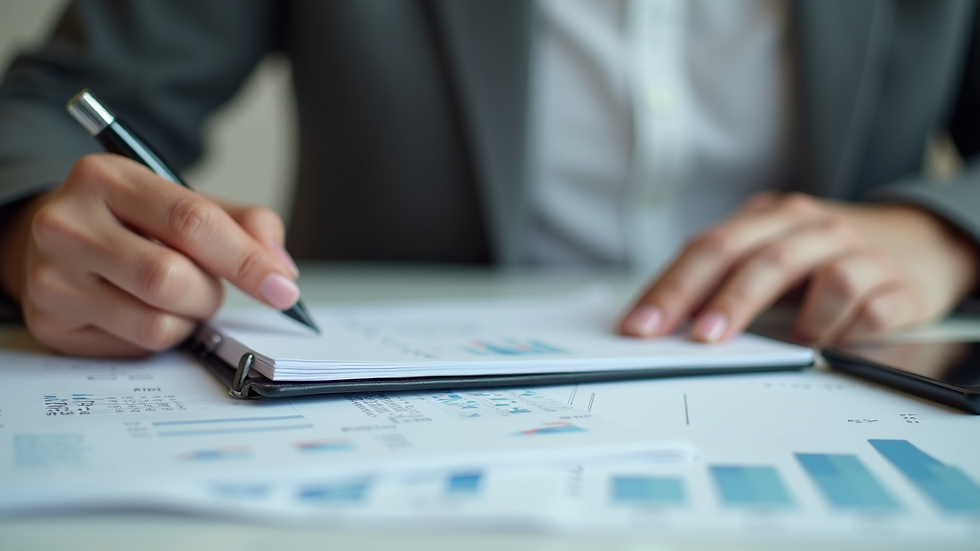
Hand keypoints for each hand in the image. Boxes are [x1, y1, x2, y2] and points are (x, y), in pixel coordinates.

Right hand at [0, 154, 299, 355]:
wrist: (61, 241)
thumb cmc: (136, 223)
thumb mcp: (187, 203)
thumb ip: (245, 224)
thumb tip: (280, 268)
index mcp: (106, 177)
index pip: (191, 222)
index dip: (246, 260)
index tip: (283, 287)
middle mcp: (67, 224)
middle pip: (171, 279)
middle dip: (211, 294)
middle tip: (210, 287)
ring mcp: (51, 277)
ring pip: (156, 323)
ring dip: (189, 319)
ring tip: (177, 297)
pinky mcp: (50, 323)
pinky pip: (135, 347)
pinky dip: (161, 336)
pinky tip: (144, 310)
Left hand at [620, 192, 979, 343]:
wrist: (919, 240)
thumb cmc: (822, 255)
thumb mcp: (769, 253)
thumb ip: (720, 279)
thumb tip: (660, 321)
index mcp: (767, 217)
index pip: (708, 247)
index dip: (671, 288)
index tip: (640, 325)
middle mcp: (810, 226)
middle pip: (756, 256)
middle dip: (719, 300)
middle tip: (697, 339)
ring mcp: (858, 251)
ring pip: (823, 277)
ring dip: (798, 320)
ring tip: (791, 343)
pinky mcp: (899, 284)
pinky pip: (870, 308)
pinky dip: (845, 329)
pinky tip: (832, 339)